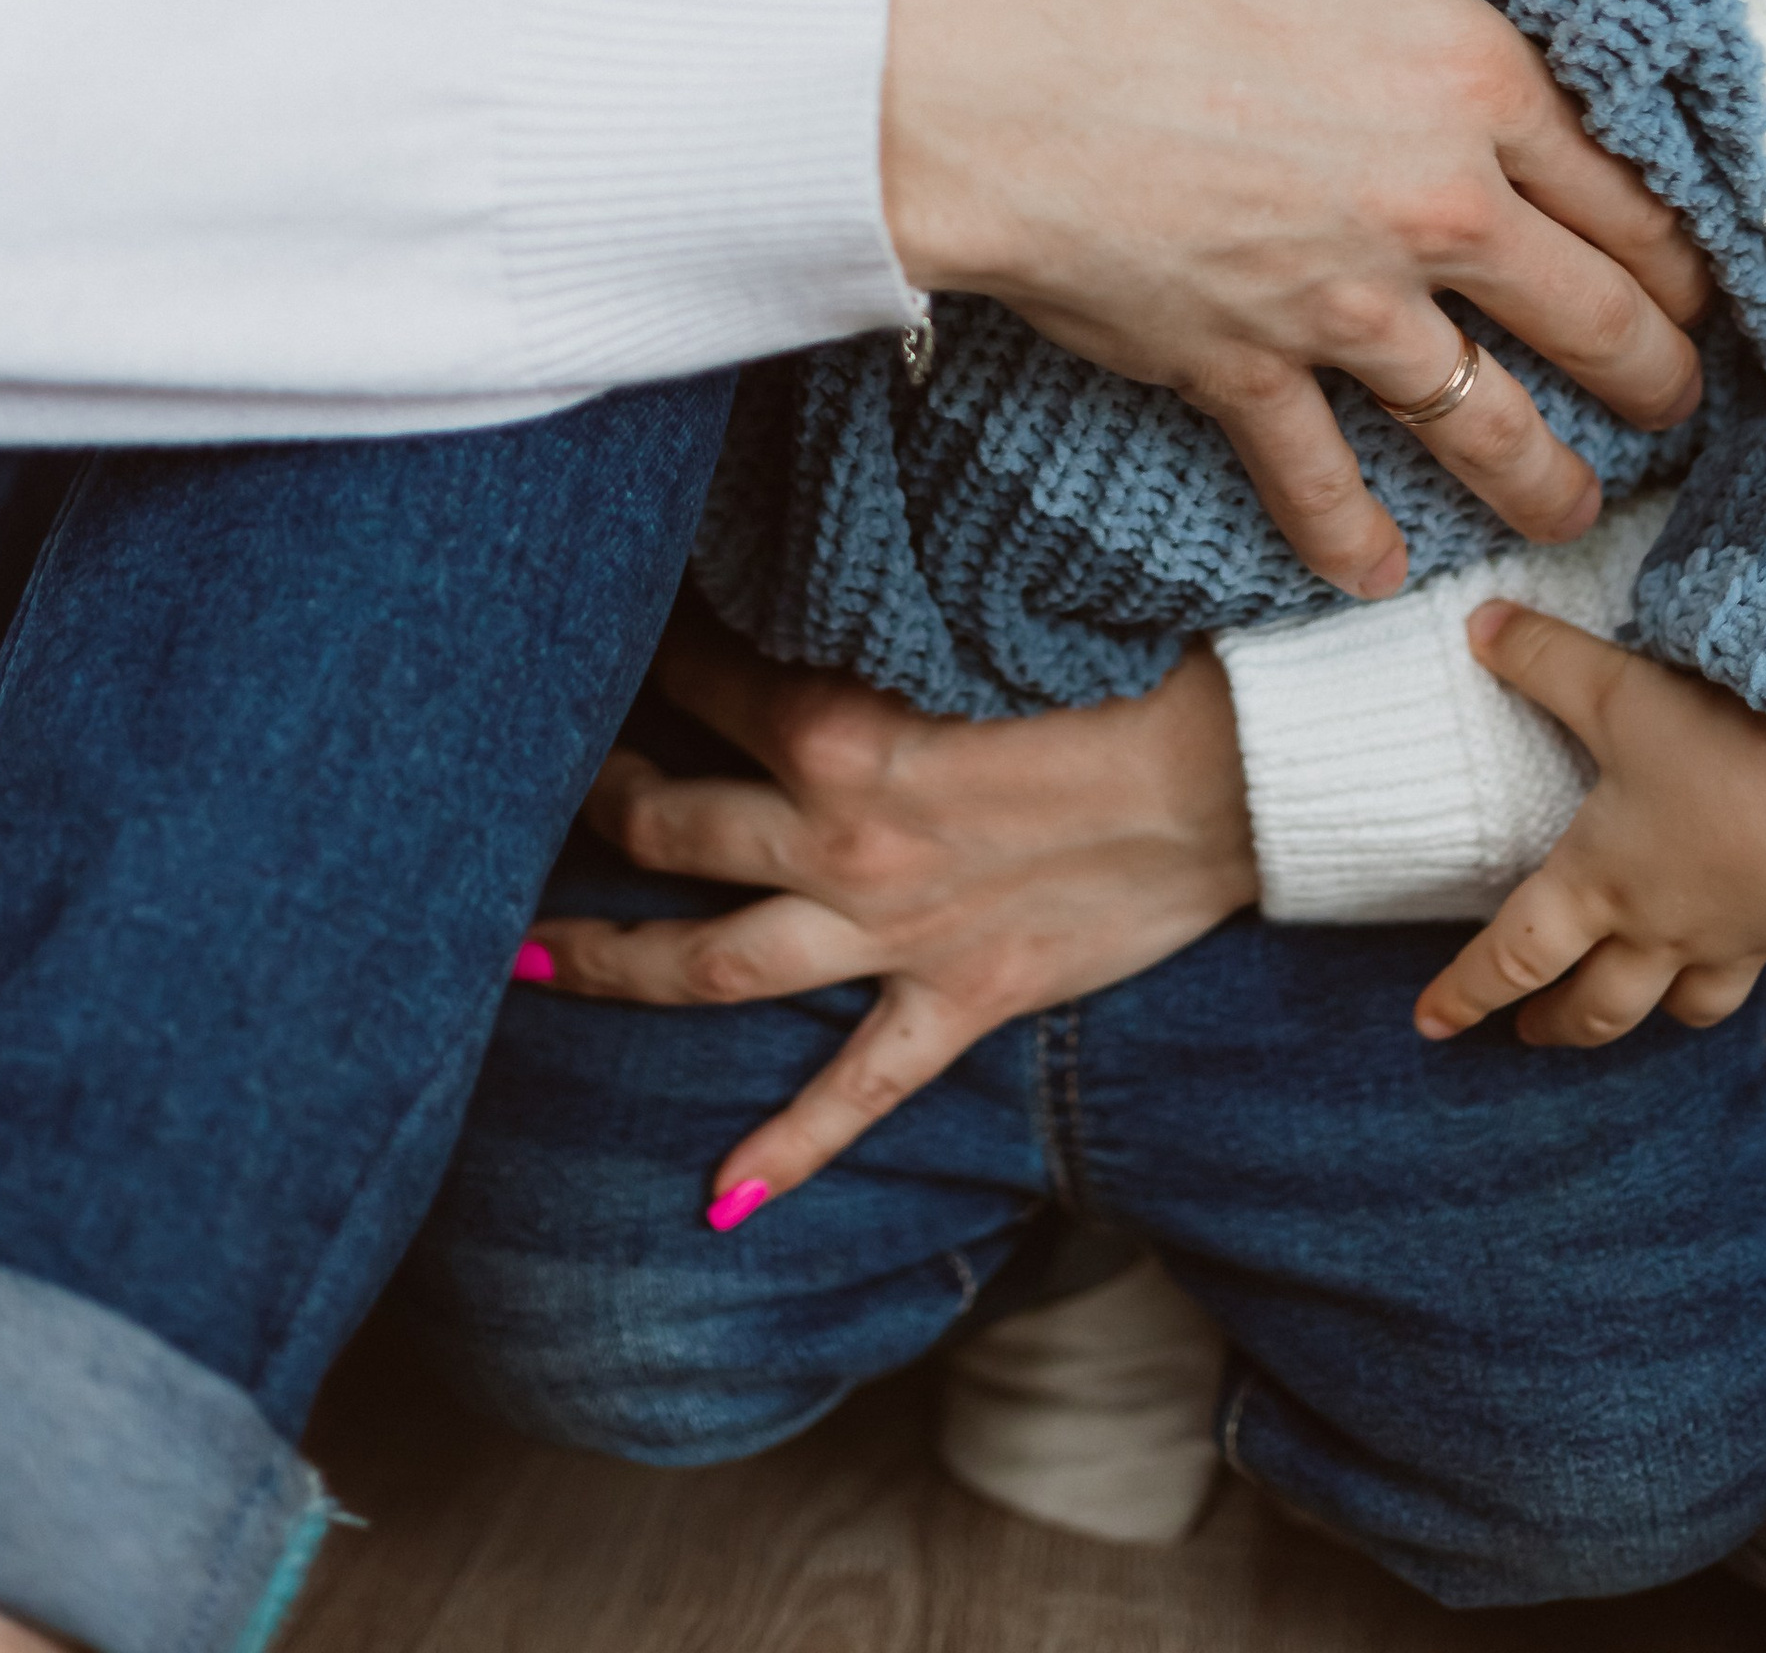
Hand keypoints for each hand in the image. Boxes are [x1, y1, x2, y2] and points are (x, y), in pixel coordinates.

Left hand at [528, 612, 1257, 1217]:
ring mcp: (895, 934)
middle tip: (552, 793)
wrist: (1236, 774)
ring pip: (713, 967)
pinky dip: (787, 1149)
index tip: (613, 635)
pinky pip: (855, 1092)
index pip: (701, 681)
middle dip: (598, 808)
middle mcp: (842, 838)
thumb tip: (800, 570)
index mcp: (845, 725)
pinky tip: (720, 1195)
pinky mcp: (958, 1003)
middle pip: (670, 829)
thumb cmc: (1125, 666)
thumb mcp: (975, 622)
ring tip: (529, 965)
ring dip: (614, 966)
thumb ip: (875, 614)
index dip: (650, 656)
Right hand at [884, 0, 1706, 595]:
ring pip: (1488, 424)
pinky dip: (1352, 537)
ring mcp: (1337, 308)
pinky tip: (1380, 572)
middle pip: (1594, 323)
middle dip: (1656, 375)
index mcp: (1468, 78)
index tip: (1713, 283)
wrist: (954, 74)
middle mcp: (1431, 212)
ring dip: (1548, 480)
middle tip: (1683, 407)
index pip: (1628, 185)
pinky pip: (1318, 479)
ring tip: (1583, 514)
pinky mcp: (1238, 370)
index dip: (1687, 245)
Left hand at [1413, 602, 1765, 1050]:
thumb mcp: (1614, 689)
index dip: (1466, 993)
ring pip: (1690, 1005)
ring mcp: (1743, 937)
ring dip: (1656, 1014)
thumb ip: (1541, 658)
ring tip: (1637, 1011)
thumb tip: (1476, 622)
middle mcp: (1667, 927)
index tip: (1429, 1026)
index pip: (1515, 956)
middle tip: (1529, 1034)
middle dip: (1560, 1024)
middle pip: (1602, 1005)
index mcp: (1602, 882)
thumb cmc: (1720, 742)